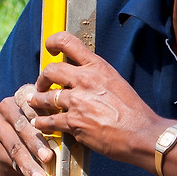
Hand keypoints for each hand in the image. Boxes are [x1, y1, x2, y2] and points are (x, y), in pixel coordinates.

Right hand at [0, 83, 59, 175]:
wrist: (22, 145)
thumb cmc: (46, 128)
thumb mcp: (51, 120)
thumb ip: (57, 122)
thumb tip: (72, 134)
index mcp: (25, 94)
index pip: (32, 103)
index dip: (42, 116)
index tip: (54, 128)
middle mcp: (7, 106)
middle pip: (22, 125)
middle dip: (36, 144)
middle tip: (48, 158)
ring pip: (15, 146)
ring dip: (28, 164)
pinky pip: (8, 159)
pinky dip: (21, 171)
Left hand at [38, 32, 167, 166]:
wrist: (141, 134)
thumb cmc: (134, 112)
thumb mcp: (117, 83)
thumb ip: (98, 78)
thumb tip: (84, 78)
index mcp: (98, 67)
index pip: (68, 42)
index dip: (54, 42)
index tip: (50, 48)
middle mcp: (85, 80)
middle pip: (51, 70)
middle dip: (42, 78)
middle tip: (41, 85)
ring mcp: (77, 101)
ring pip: (46, 97)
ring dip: (38, 101)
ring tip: (35, 103)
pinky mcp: (74, 122)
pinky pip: (50, 121)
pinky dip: (42, 123)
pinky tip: (40, 124)